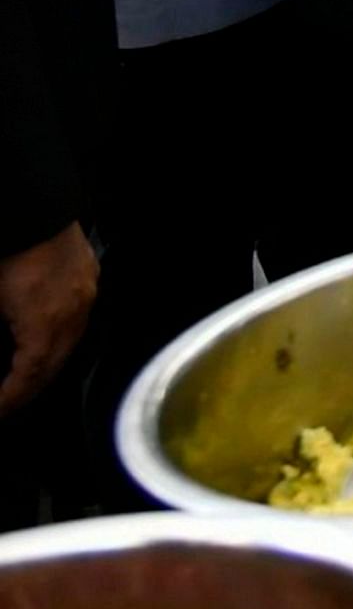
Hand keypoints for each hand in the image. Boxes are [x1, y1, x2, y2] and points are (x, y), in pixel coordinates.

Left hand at [0, 223, 96, 415]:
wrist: (34, 205)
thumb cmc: (10, 252)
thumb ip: (3, 327)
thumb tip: (7, 350)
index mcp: (44, 321)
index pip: (30, 374)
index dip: (12, 397)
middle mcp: (73, 312)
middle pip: (55, 364)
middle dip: (31, 387)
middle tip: (10, 403)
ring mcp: (85, 292)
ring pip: (70, 342)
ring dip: (47, 364)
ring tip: (26, 378)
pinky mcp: (88, 275)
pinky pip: (78, 319)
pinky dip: (61, 338)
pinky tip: (46, 340)